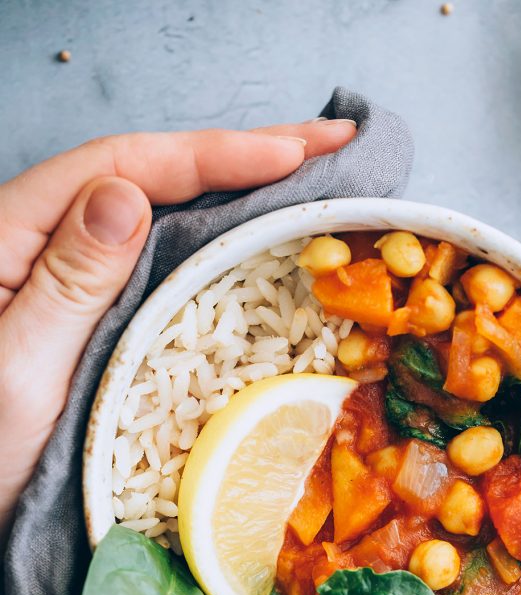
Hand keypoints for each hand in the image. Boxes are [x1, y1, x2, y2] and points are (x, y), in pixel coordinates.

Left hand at [0, 119, 355, 540]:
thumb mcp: (17, 369)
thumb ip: (66, 282)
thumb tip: (125, 196)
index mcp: (13, 236)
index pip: (122, 169)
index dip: (211, 155)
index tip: (291, 154)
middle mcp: (46, 244)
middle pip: (151, 178)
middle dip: (241, 156)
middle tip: (331, 142)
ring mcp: (75, 281)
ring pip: (162, 217)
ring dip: (236, 193)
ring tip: (310, 178)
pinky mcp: (96, 317)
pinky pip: (161, 266)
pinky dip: (216, 247)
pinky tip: (256, 243)